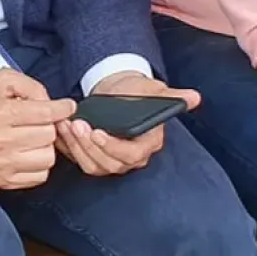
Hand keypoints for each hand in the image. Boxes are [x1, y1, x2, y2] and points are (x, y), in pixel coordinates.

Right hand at [0, 70, 75, 189]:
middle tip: (39, 120)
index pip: (44, 114)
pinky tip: (27, 151)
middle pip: (48, 135)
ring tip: (33, 136)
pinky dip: (38, 163)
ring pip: (48, 158)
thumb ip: (32, 87)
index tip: (67, 106)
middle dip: (48, 124)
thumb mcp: (2, 80)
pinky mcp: (1, 180)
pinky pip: (39, 176)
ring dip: (44, 146)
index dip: (62, 109)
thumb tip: (57, 106)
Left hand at [54, 72, 199, 177]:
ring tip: (68, 126)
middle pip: (110, 163)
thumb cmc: (137, 91)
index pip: (131, 154)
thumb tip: (194, 97)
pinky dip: (69, 148)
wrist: (119, 91)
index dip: (112, 146)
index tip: (97, 132)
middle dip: (90, 146)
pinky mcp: (96, 158)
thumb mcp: (153, 90)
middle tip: (78, 125)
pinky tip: (62, 131)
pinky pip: (81, 160)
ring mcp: (113, 160)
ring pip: (93, 165)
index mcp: (148, 144)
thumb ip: (171, 96)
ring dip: (77, 148)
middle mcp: (131, 158)